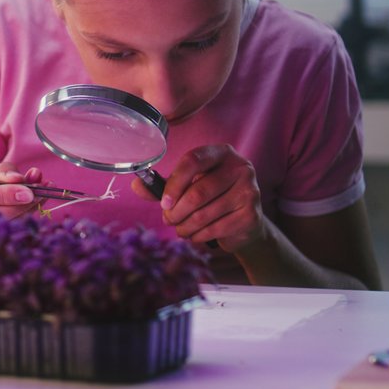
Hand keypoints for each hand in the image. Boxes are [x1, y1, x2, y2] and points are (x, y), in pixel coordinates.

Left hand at [132, 144, 268, 251]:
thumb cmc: (211, 197)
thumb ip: (162, 185)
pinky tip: (194, 234)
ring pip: (204, 214)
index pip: (193, 161)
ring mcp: (249, 191)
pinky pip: (215, 229)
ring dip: (184, 226)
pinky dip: (198, 235)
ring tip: (179, 228)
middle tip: (168, 219)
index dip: (174, 183)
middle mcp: (240, 167)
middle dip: (176, 211)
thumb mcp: (187, 186)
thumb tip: (137, 186)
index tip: (164, 202)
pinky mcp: (251, 215)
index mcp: (221, 153)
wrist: (244, 221)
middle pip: (198, 192)